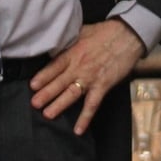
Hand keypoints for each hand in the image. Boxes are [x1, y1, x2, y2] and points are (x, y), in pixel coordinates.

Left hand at [29, 18, 144, 134]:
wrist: (128, 35)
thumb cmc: (105, 32)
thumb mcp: (82, 31)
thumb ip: (69, 40)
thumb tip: (55, 44)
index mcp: (73, 52)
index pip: (54, 66)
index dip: (43, 76)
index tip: (32, 85)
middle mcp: (79, 66)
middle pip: (60, 82)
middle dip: (46, 94)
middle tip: (34, 104)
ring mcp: (91, 77)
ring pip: (72, 94)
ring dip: (59, 105)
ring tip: (48, 114)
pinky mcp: (103, 85)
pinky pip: (92, 104)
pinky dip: (85, 117)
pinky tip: (78, 130)